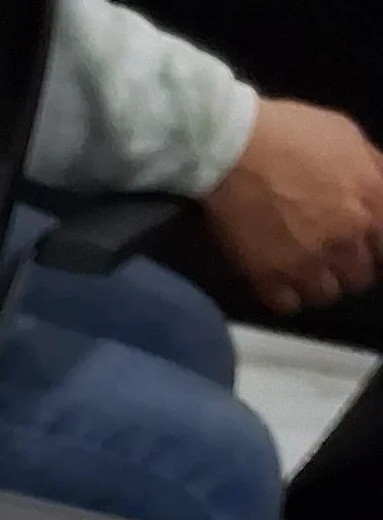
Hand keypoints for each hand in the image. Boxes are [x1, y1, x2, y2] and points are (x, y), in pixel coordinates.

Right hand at [202, 99, 382, 315]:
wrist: (234, 148)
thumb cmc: (292, 132)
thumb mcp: (348, 136)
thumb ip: (373, 168)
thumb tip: (381, 189)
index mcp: (370, 200)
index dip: (378, 250)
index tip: (368, 248)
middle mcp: (345, 238)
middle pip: (359, 278)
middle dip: (350, 267)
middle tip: (333, 255)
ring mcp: (306, 263)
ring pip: (326, 295)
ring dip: (319, 282)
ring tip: (305, 267)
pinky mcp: (269, 278)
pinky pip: (288, 305)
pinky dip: (288, 295)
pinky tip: (281, 277)